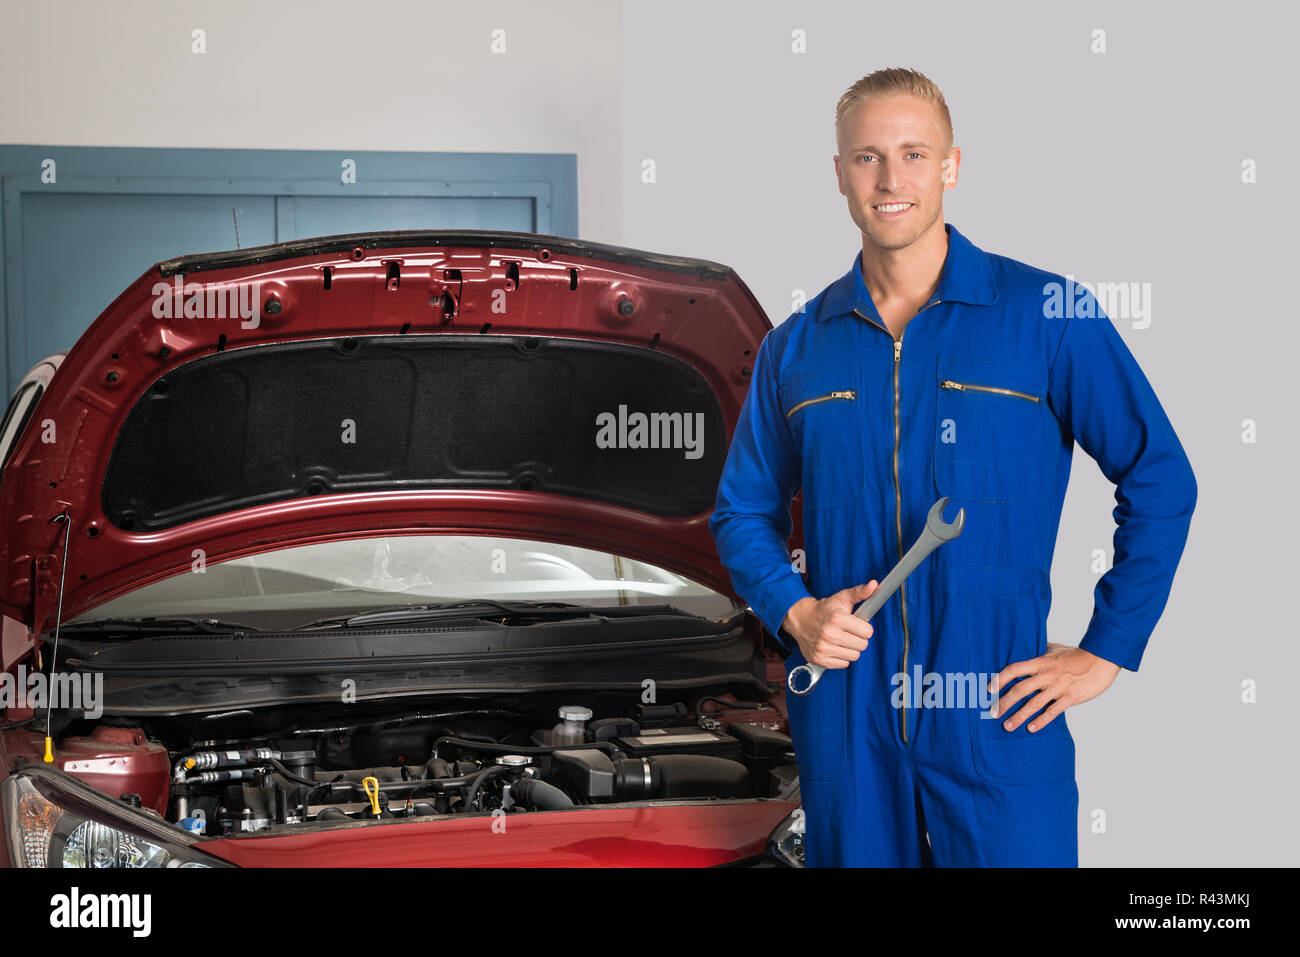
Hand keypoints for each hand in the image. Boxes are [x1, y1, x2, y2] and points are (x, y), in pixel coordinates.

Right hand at [781, 581, 878, 669]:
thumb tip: (874, 585)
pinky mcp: (820, 659)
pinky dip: (841, 657)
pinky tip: (834, 647)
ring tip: (841, 640)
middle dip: (858, 638)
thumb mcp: (842, 598)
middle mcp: (829, 634)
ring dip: (850, 649)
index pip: (868, 632)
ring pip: (854, 656)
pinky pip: (843, 664)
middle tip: (849, 632)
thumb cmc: (823, 609)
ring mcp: (823, 648)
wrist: (800, 619)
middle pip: (862, 645)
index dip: (864, 628)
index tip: (857, 625)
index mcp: (837, 618)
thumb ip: (860, 592)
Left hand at [987, 643, 1121, 731]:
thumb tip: (1025, 651)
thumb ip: (1039, 653)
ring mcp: (1058, 687)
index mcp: (1040, 662)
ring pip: (1034, 704)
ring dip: (1019, 716)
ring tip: (1007, 726)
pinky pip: (1053, 711)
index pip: (1014, 669)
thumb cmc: (1075, 655)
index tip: (990, 690)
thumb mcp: (1054, 650)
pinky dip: (1041, 721)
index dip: (1000, 679)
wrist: (1100, 660)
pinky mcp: (1070, 697)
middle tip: (993, 713)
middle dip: (1004, 702)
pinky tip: (1031, 728)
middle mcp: (1046, 675)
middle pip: (1020, 690)